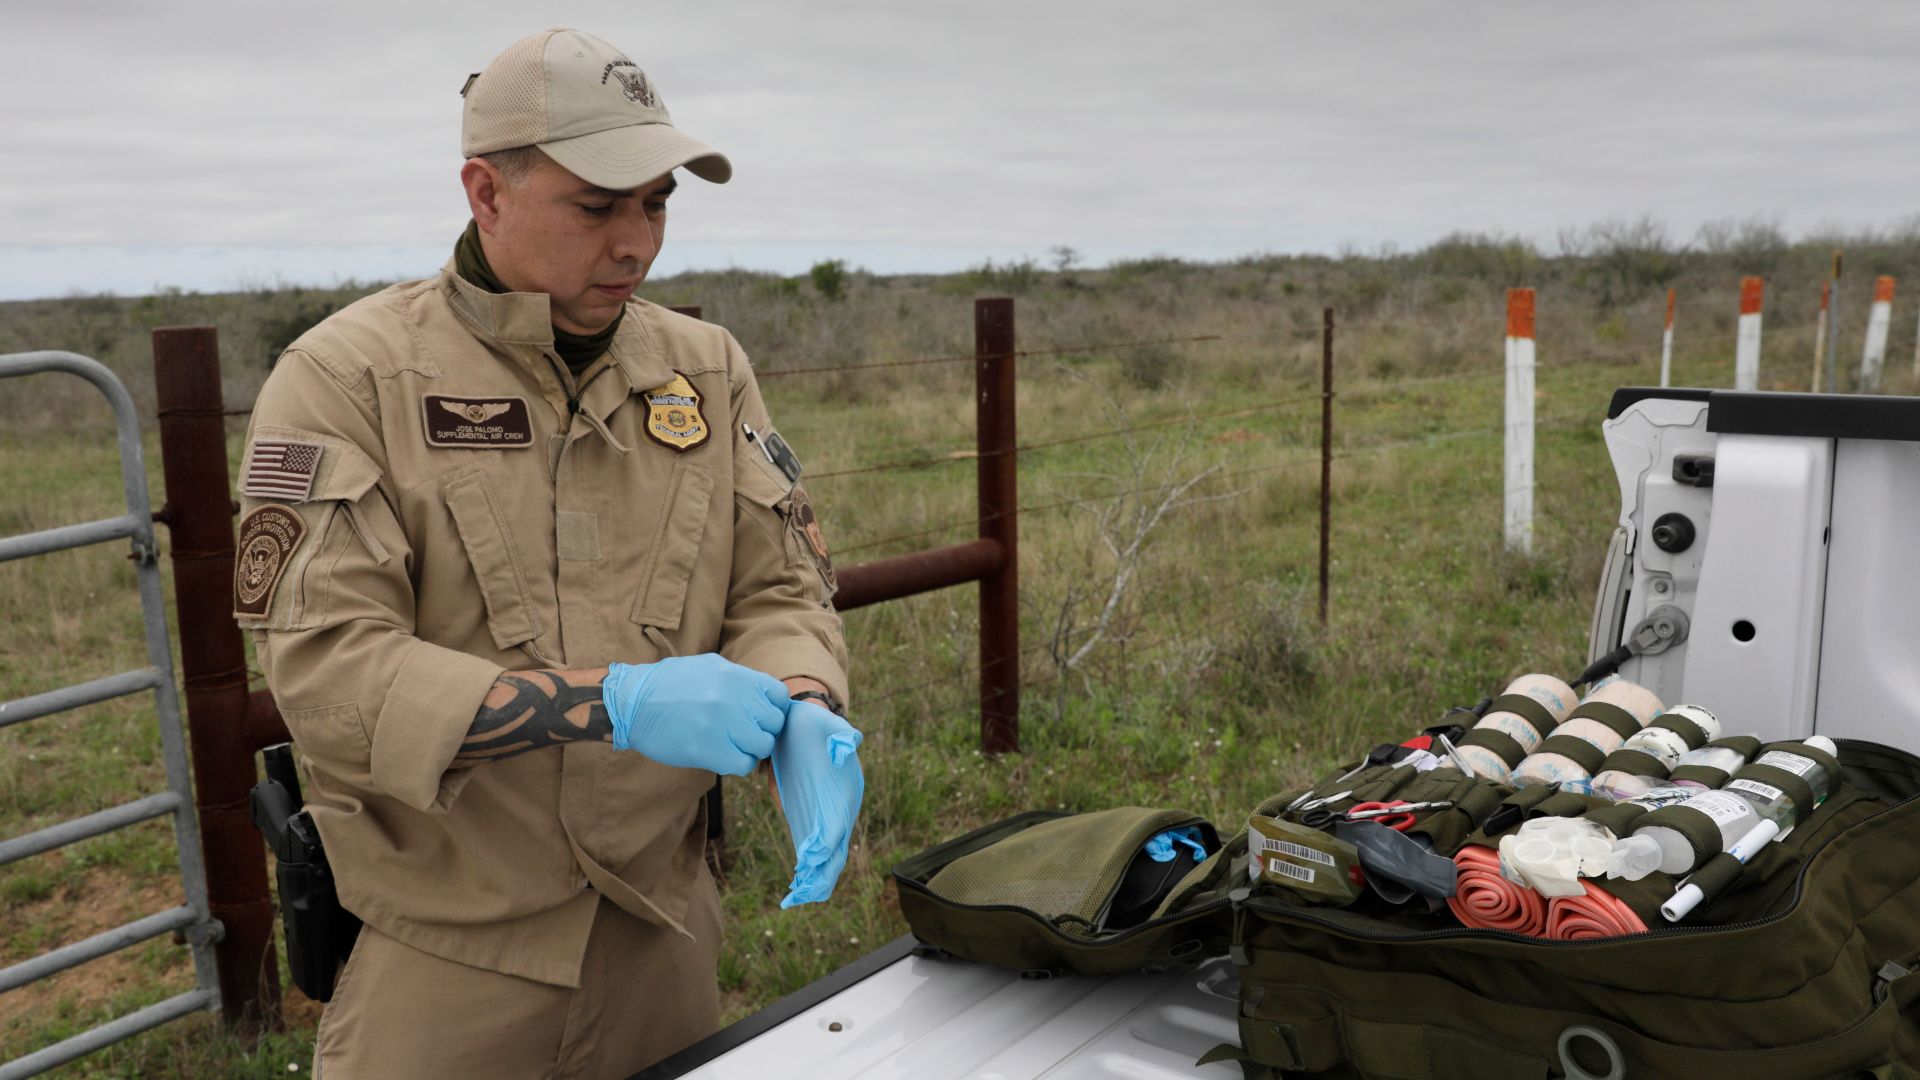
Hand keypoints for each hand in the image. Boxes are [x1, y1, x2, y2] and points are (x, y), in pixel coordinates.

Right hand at [601, 655, 788, 775]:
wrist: (632, 703)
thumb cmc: (668, 685)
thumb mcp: (708, 667)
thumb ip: (740, 680)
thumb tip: (767, 698)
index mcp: (735, 676)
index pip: (779, 696)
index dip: (773, 708)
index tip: (760, 715)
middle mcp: (734, 698)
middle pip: (774, 723)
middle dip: (762, 729)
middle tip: (744, 733)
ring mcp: (723, 724)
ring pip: (763, 745)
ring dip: (751, 748)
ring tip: (732, 745)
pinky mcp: (709, 750)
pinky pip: (744, 764)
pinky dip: (738, 763)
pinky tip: (724, 756)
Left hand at [770, 700, 864, 907]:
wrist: (800, 725)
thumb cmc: (815, 723)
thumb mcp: (825, 722)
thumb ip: (839, 734)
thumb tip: (848, 744)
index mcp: (846, 791)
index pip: (839, 821)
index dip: (826, 840)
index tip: (809, 854)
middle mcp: (839, 810)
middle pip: (835, 848)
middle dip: (822, 871)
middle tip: (805, 891)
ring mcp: (824, 817)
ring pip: (825, 856)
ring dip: (814, 878)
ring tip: (796, 897)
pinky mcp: (807, 819)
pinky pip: (810, 850)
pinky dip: (806, 870)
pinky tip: (794, 889)